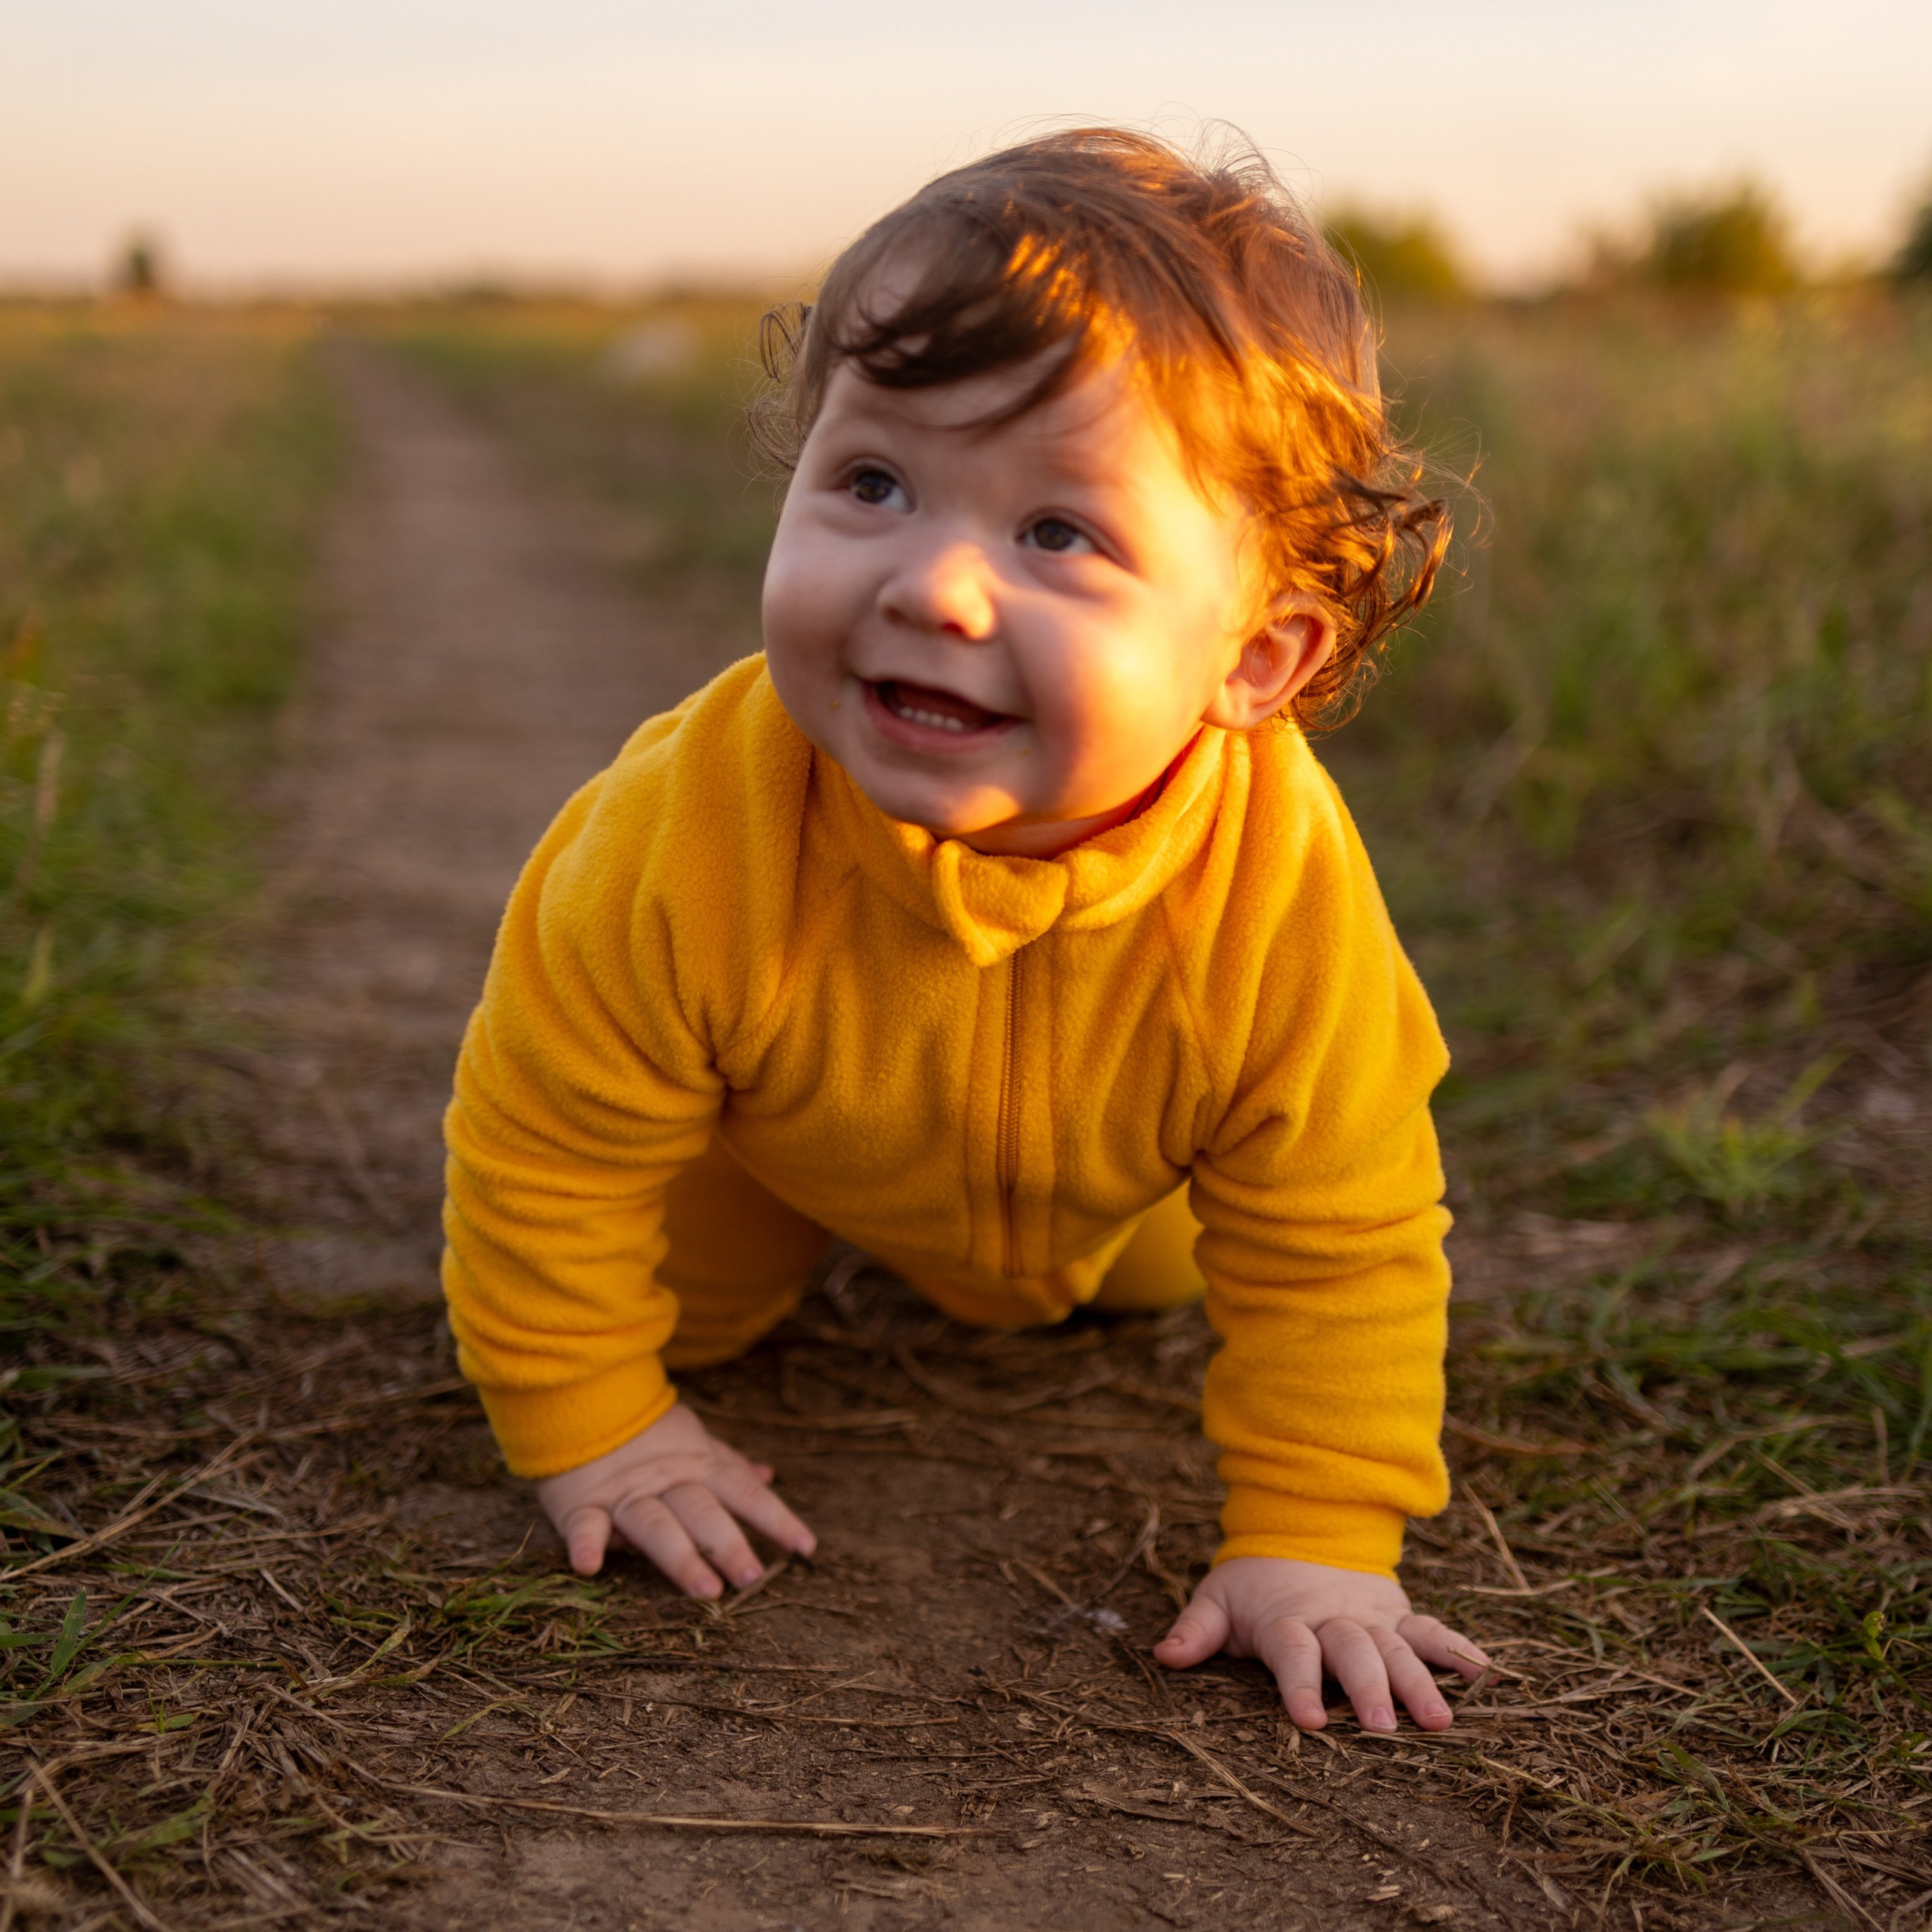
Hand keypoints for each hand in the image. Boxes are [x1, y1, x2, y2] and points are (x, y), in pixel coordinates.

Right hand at [534, 1403, 815, 1597]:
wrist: (582, 1401)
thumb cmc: (645, 1433)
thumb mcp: (694, 1442)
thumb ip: (729, 1464)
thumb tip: (770, 1474)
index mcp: (698, 1466)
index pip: (744, 1493)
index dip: (776, 1518)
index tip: (806, 1549)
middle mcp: (668, 1481)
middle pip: (703, 1513)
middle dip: (728, 1544)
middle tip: (753, 1577)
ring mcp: (626, 1494)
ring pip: (656, 1525)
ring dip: (680, 1557)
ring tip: (706, 1590)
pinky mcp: (582, 1504)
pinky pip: (584, 1525)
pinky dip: (586, 1543)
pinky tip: (590, 1566)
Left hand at [1154, 1556, 1487, 1732]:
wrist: (1301, 1531)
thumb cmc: (1254, 1586)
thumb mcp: (1218, 1599)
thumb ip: (1197, 1629)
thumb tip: (1163, 1655)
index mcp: (1287, 1620)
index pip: (1293, 1652)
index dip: (1299, 1683)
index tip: (1307, 1720)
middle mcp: (1333, 1619)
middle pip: (1352, 1652)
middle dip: (1368, 1689)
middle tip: (1382, 1729)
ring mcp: (1370, 1617)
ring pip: (1397, 1648)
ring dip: (1419, 1682)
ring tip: (1439, 1721)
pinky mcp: (1398, 1617)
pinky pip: (1431, 1631)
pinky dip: (1457, 1649)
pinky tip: (1485, 1674)